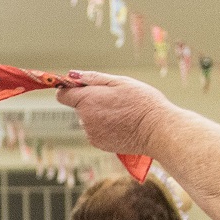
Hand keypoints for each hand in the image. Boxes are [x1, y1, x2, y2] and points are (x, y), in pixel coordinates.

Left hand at [56, 71, 175, 156]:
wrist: (157, 129)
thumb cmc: (142, 102)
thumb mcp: (120, 82)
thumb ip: (93, 78)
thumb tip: (72, 75)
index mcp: (88, 100)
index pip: (62, 95)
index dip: (70, 89)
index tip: (80, 87)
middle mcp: (84, 119)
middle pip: (79, 107)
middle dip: (91, 102)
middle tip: (115, 100)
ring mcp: (90, 133)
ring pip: (88, 120)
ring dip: (98, 115)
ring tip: (121, 113)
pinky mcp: (98, 144)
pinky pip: (95, 131)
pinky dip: (104, 127)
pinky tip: (121, 124)